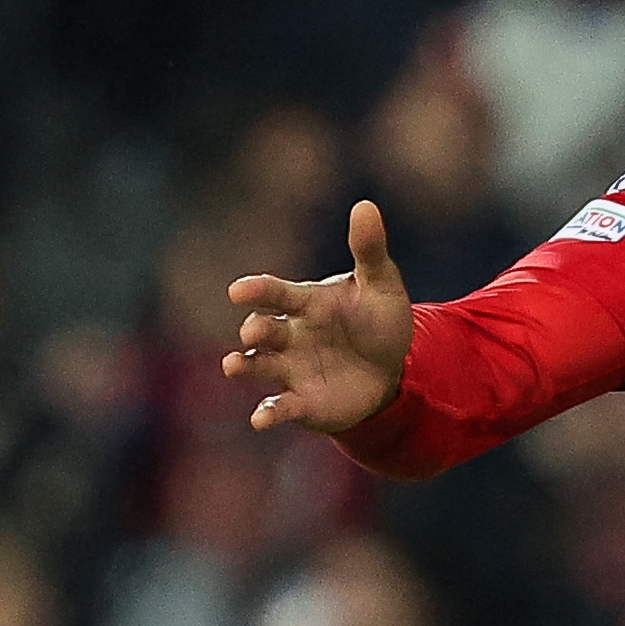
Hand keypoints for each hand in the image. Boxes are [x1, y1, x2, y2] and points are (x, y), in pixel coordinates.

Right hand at [225, 200, 414, 439]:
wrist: (392, 370)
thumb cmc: (378, 321)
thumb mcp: (381, 285)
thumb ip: (369, 250)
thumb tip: (365, 205)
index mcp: (306, 303)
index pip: (276, 293)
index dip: (258, 290)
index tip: (238, 290)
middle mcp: (289, 335)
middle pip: (263, 330)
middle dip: (255, 330)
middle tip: (254, 331)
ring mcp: (290, 369)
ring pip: (258, 366)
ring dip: (244, 366)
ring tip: (232, 366)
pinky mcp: (300, 402)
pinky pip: (278, 406)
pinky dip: (267, 412)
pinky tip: (260, 420)